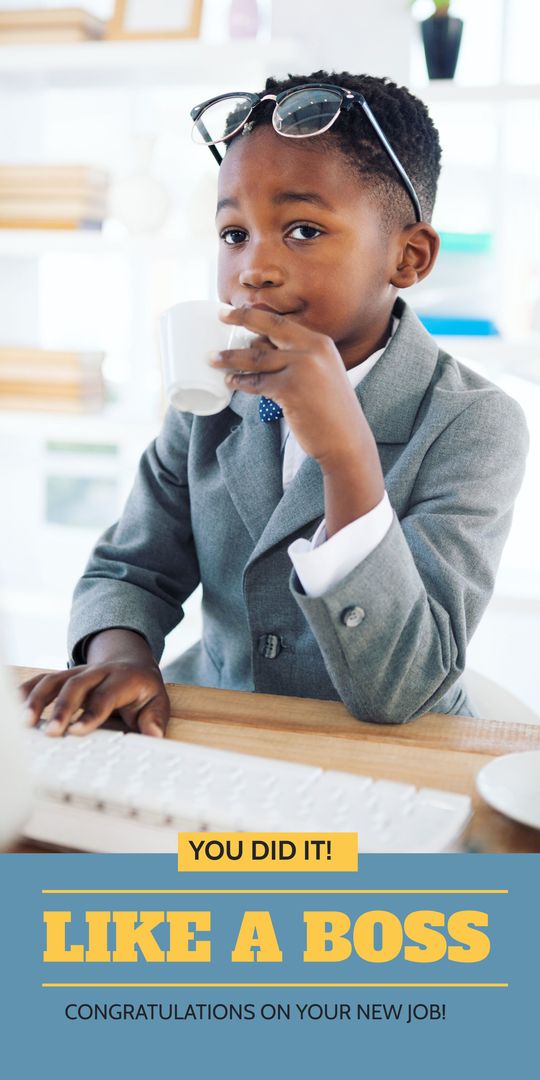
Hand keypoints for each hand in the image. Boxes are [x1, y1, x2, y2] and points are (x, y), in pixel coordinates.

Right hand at [19, 662, 169, 737]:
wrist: (131, 662)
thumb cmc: (142, 689)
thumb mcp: (157, 701)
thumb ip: (155, 718)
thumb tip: (154, 735)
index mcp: (123, 678)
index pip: (105, 695)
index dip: (91, 713)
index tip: (76, 731)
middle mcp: (97, 672)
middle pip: (75, 685)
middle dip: (61, 709)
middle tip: (50, 733)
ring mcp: (77, 672)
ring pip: (54, 680)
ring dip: (37, 700)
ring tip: (24, 722)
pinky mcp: (63, 676)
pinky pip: (41, 680)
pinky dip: (26, 691)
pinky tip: (13, 706)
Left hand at [212, 305, 370, 472]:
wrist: (346, 439)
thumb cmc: (331, 411)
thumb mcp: (323, 374)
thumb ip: (300, 359)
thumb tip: (262, 351)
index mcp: (320, 343)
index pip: (282, 323)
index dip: (256, 315)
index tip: (235, 310)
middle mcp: (312, 350)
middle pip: (268, 328)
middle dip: (241, 319)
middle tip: (220, 316)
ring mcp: (302, 368)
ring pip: (257, 357)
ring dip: (231, 358)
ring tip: (213, 359)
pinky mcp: (290, 389)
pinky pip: (257, 382)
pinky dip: (241, 382)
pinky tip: (231, 382)